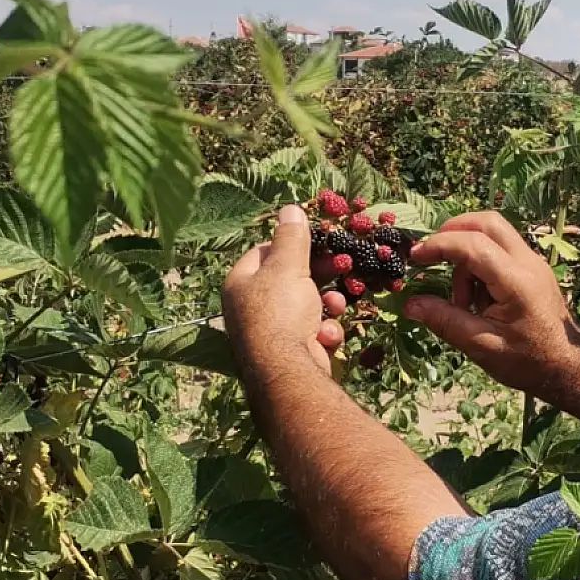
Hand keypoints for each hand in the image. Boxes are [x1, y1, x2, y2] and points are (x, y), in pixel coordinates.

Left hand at [222, 205, 345, 384]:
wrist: (287, 372)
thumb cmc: (280, 312)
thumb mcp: (287, 266)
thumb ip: (291, 237)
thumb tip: (290, 208)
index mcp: (240, 283)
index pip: (264, 252)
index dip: (291, 245)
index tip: (317, 242)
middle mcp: (250, 308)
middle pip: (289, 280)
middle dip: (318, 278)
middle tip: (340, 268)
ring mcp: (270, 333)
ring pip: (307, 307)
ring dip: (327, 306)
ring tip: (334, 308)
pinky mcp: (291, 353)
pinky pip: (312, 333)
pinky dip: (323, 332)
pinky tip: (325, 337)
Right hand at [405, 211, 579, 400]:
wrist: (568, 369)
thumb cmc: (528, 362)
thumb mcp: (481, 346)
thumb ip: (445, 321)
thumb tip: (409, 304)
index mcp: (517, 282)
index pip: (474, 245)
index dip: (439, 245)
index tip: (414, 256)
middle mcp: (529, 263)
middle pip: (487, 222)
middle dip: (453, 232)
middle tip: (431, 256)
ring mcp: (533, 263)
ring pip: (493, 234)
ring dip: (467, 256)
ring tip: (462, 300)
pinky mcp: (532, 270)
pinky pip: (500, 251)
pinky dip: (480, 264)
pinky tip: (476, 300)